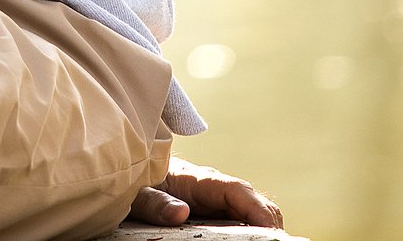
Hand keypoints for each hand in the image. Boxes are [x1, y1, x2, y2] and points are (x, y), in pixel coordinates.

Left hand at [126, 156, 284, 230]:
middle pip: (254, 203)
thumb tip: (180, 213)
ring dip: (261, 228)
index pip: (238, 191)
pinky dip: (250, 231)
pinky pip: (239, 219)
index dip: (258, 210)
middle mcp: (215, 188)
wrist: (131, 171)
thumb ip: (156, 202)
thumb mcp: (139, 194)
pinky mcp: (214, 210)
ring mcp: (217, 200)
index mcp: (199, 180)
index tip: (271, 231)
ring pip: (251, 212)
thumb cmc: (136, 181)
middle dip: (268, 223)